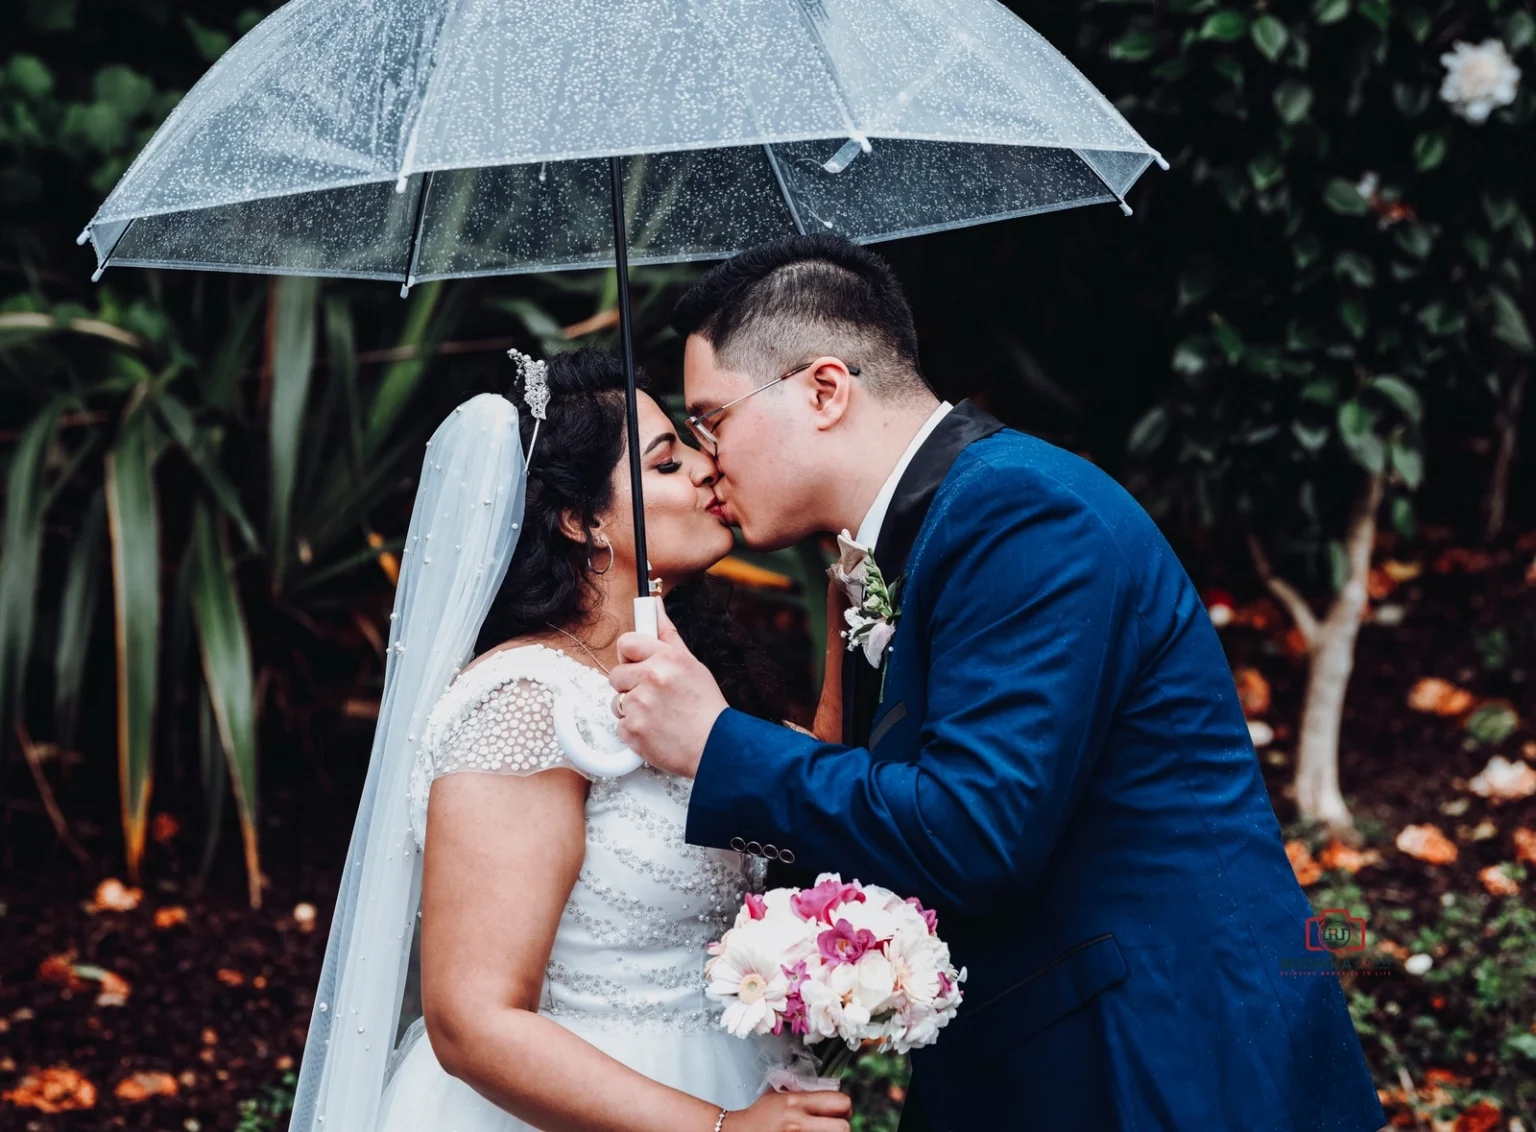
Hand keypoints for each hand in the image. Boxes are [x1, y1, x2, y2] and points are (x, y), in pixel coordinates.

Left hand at [609, 601, 727, 778]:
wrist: (716, 747)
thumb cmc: (707, 708)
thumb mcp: (692, 664)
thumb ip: (668, 635)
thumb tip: (654, 606)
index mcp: (666, 658)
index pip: (626, 642)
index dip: (630, 654)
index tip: (637, 662)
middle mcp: (651, 678)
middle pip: (616, 673)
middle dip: (630, 684)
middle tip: (653, 694)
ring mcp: (640, 705)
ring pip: (616, 701)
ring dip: (632, 708)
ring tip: (658, 715)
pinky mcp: (632, 730)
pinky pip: (620, 725)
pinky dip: (633, 730)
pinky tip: (655, 730)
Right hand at [721, 1089, 851, 1131]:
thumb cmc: (758, 1117)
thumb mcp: (777, 1095)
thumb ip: (801, 1090)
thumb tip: (829, 1088)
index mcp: (796, 1102)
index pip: (840, 1102)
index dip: (845, 1108)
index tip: (839, 1111)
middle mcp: (798, 1123)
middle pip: (843, 1128)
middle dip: (842, 1127)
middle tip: (835, 1126)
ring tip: (823, 1131)